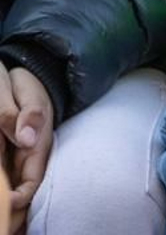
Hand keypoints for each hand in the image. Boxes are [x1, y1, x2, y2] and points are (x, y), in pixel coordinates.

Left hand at [0, 67, 51, 230]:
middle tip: (6, 230)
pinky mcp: (12, 154)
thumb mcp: (19, 91)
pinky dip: (5, 193)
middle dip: (15, 216)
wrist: (29, 71)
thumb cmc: (21, 81)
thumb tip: (27, 137)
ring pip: (16, 188)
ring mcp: (21, 155)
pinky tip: (0, 205)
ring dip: (8, 208)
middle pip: (25, 191)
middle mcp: (31, 153)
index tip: (6, 204)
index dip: (19, 198)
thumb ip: (23, 113)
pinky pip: (9, 178)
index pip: (31, 180)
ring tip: (5, 227)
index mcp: (38, 141)